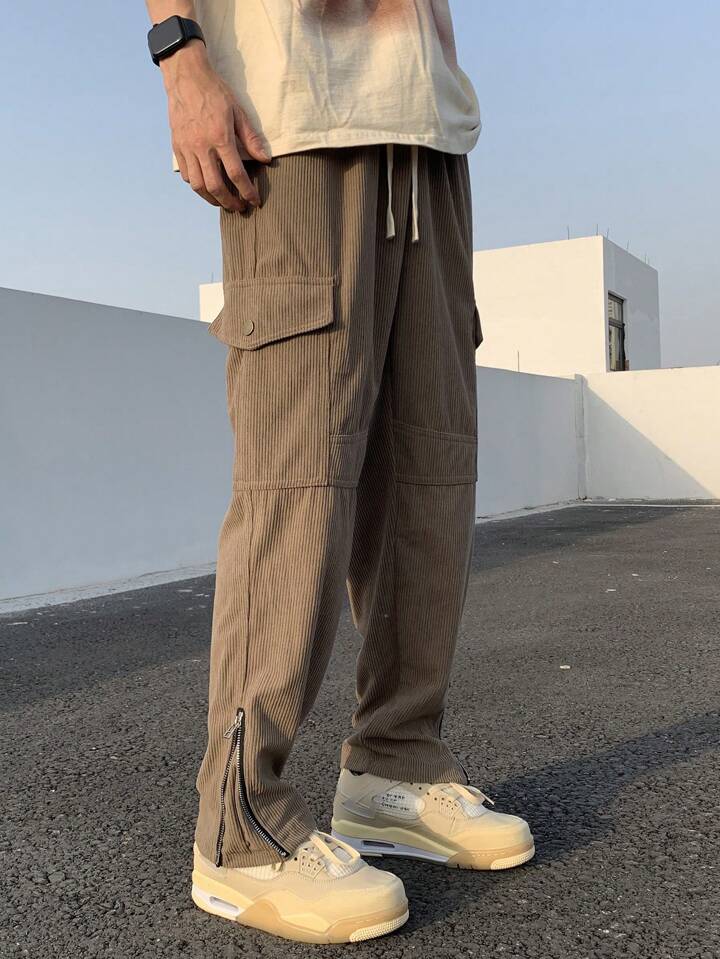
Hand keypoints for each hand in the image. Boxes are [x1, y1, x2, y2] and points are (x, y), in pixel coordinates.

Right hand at [161, 41, 270, 210]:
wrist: (186, 76)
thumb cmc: (215, 91)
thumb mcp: (238, 111)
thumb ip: (251, 138)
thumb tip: (266, 159)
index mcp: (220, 138)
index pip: (236, 174)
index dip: (247, 192)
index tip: (254, 201)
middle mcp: (202, 146)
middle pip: (216, 186)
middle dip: (229, 202)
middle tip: (239, 208)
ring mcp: (187, 147)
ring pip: (198, 185)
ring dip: (212, 199)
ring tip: (223, 202)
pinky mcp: (177, 146)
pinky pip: (186, 174)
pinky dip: (197, 185)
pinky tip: (206, 186)